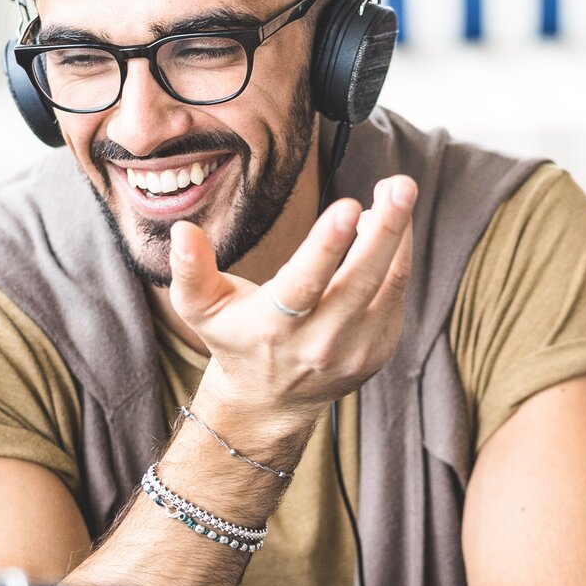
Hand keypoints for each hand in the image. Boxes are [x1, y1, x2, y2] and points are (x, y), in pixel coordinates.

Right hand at [170, 175, 417, 445]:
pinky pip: (397, 294)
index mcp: (274, 327)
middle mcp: (320, 342)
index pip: (304, 285)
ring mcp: (355, 348)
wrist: (272, 400)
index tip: (348, 206)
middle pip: (360, 281)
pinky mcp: (379, 348)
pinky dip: (398, 255)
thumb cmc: (235, 338)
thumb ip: (190, 270)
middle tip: (400, 185)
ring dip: (398, 235)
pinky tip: (389, 225)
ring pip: (388, 284)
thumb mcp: (200, 308)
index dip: (327, 246)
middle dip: (386, 230)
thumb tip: (184, 231)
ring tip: (399, 191)